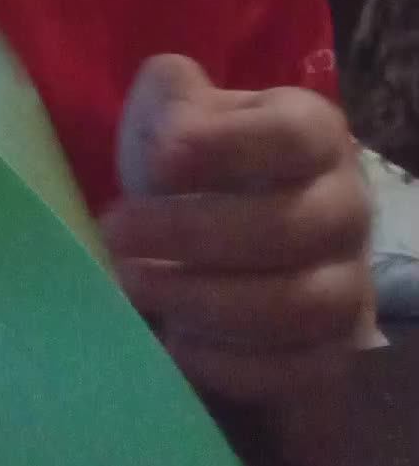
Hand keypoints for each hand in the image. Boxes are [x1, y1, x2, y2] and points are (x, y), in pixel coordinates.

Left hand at [102, 56, 374, 407]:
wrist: (209, 246)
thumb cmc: (191, 168)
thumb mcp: (174, 114)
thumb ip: (171, 96)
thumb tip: (176, 130)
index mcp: (315, 133)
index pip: (292, 136)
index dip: (227, 146)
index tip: (159, 160)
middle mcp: (346, 207)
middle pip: (288, 226)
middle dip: (191, 232)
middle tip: (117, 234)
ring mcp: (348, 283)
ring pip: (295, 304)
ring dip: (203, 299)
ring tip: (133, 286)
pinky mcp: (333, 353)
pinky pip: (295, 369)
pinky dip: (228, 363)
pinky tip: (172, 342)